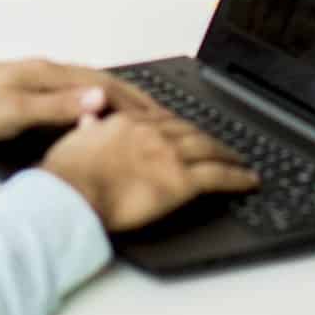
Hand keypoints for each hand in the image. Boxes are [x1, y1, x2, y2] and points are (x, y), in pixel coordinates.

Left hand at [0, 60, 163, 143]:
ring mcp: (39, 79)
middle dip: (137, 99)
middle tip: (165, 118)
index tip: (163, 118)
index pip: (106, 86)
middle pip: (104, 83)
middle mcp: (49, 72)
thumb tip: (99, 100)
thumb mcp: (14, 110)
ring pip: (91, 88)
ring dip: (118, 101)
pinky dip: (96, 105)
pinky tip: (97, 116)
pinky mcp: (29, 90)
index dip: (137, 103)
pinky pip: (75, 94)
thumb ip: (57, 107)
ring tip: (142, 118)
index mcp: (50, 74)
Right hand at [41, 111, 259, 231]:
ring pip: (209, 149)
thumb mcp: (73, 141)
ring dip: (228, 154)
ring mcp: (169, 154)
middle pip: (190, 132)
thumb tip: (90, 122)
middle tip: (222, 145)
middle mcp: (152, 132)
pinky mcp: (180, 181)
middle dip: (208, 138)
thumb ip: (88, 130)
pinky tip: (249, 180)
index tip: (189, 131)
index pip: (163, 119)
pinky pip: (218, 176)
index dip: (180, 126)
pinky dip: (237, 177)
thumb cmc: (65, 176)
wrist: (69, 195)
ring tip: (240, 160)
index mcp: (127, 122)